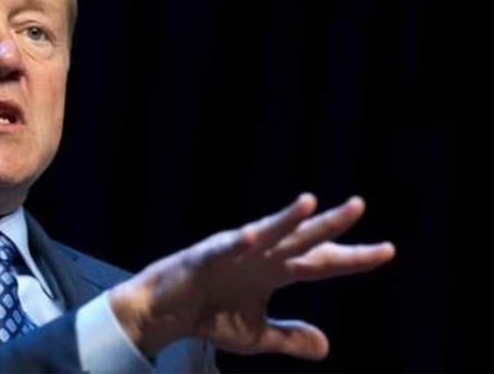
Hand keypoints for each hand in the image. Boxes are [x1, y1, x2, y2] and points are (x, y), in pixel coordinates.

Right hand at [109, 194, 394, 359]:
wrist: (165, 313)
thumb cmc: (209, 315)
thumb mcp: (255, 335)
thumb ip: (288, 337)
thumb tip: (326, 347)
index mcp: (275, 271)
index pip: (321, 262)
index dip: (352, 258)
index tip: (387, 251)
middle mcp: (260, 256)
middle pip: (301, 239)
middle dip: (329, 225)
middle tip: (358, 206)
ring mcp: (233, 253)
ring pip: (266, 233)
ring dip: (286, 219)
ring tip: (310, 204)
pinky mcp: (205, 256)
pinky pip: (223, 249)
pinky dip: (236, 243)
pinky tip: (251, 238)